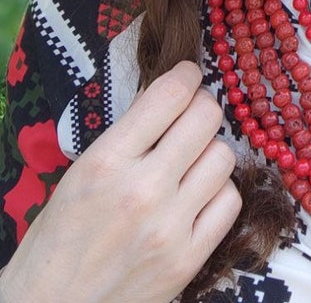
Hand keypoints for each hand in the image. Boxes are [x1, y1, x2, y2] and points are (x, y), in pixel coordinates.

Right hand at [0, 61, 240, 302]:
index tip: (189, 75)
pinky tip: (198, 196)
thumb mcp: (80, 174)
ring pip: (223, 157)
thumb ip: (127, 136)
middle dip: (202, 108)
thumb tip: (170, 97)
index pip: (169, 95)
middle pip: (206, 118)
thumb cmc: (57, 242)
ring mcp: (169, 227)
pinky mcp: (188, 259)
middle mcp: (142, 190)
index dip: (187, 75)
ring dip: (210, 153)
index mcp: (106, 162)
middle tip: (191, 117)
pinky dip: (219, 193)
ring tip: (190, 163)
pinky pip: (229, 202)